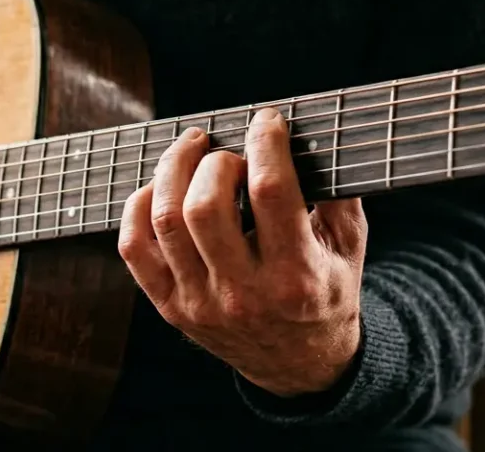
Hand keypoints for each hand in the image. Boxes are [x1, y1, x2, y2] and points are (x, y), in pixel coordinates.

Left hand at [117, 107, 365, 396]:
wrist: (300, 365)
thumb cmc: (325, 292)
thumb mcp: (350, 248)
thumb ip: (337, 193)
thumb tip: (313, 135)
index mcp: (297, 276)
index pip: (270, 192)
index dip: (265, 143)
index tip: (267, 120)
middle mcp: (244, 293)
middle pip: (205, 206)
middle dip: (214, 161)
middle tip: (227, 152)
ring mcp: (200, 303)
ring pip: (166, 221)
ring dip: (173, 170)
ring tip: (192, 151)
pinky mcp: (170, 307)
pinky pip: (134, 247)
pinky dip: (139, 206)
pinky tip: (160, 188)